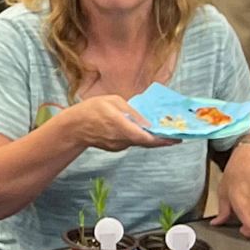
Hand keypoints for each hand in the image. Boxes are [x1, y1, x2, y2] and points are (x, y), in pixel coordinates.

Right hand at [57, 94, 179, 153]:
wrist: (72, 127)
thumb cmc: (91, 110)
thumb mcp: (112, 101)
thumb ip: (131, 111)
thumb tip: (147, 123)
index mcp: (120, 126)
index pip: (146, 137)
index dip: (163, 140)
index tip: (177, 138)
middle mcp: (121, 139)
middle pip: (146, 142)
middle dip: (162, 139)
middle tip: (176, 136)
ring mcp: (118, 146)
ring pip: (139, 142)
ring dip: (150, 138)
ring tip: (161, 131)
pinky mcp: (115, 148)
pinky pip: (130, 142)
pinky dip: (138, 138)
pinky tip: (142, 131)